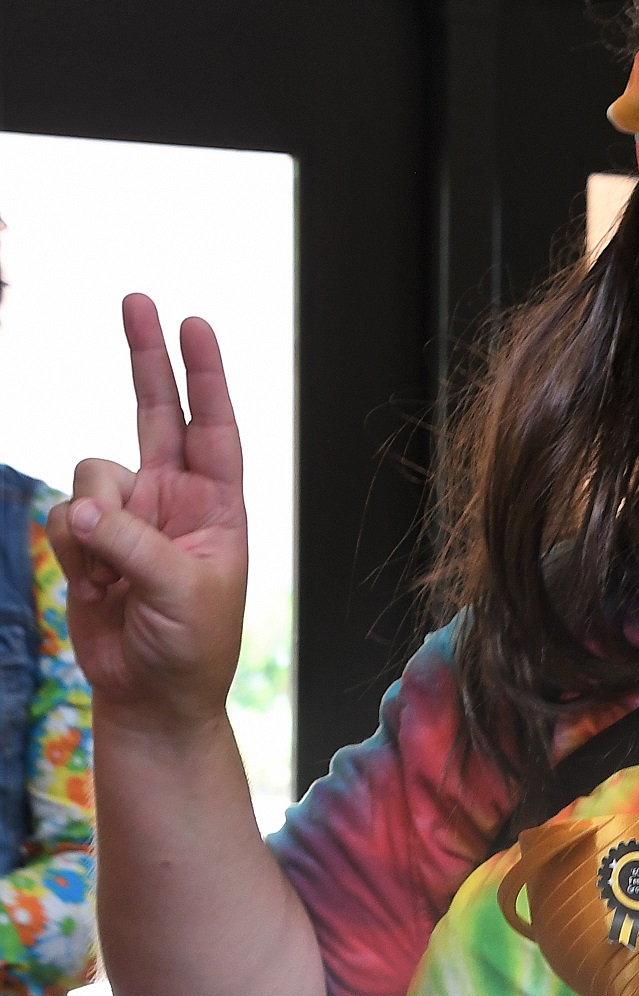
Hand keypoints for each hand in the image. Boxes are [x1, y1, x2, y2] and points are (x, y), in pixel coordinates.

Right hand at [47, 296, 247, 737]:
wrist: (150, 697)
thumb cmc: (190, 652)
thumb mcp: (180, 597)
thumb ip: (133, 546)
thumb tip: (83, 510)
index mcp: (219, 510)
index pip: (216, 429)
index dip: (207, 377)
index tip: (195, 324)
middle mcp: (174, 501)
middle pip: (157, 410)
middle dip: (146, 357)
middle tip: (138, 298)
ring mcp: (129, 516)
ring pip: (92, 474)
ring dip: (94, 524)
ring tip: (114, 578)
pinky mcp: (89, 538)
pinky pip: (63, 514)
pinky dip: (71, 550)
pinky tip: (95, 588)